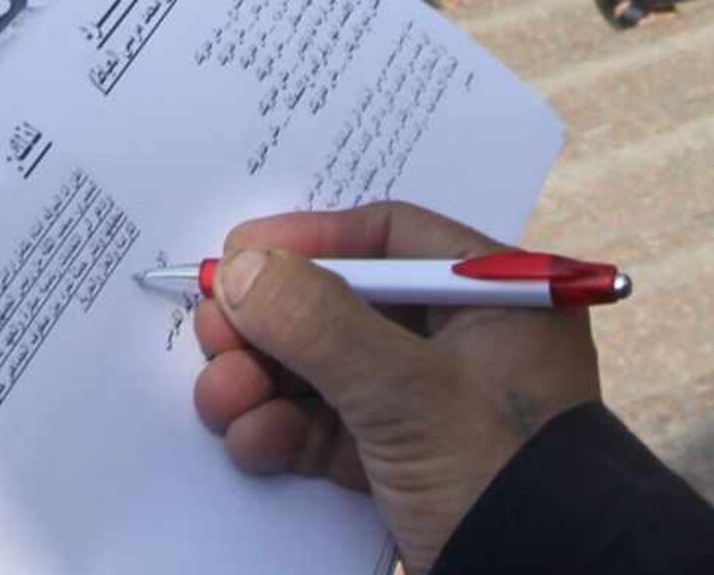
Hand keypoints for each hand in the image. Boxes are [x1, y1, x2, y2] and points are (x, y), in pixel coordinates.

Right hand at [193, 202, 600, 573]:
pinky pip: (323, 427)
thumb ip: (319, 323)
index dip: (309, 240)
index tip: (239, 251)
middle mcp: (459, 341)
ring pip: (321, 368)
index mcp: (492, 297)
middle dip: (270, 324)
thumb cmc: (499, 475)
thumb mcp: (407, 392)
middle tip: (214, 333)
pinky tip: (250, 442)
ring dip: (262, 380)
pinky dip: (280, 431)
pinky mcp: (397, 459)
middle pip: (339, 304)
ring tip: (221, 398)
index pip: (389, 238)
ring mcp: (425, 404)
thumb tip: (237, 268)